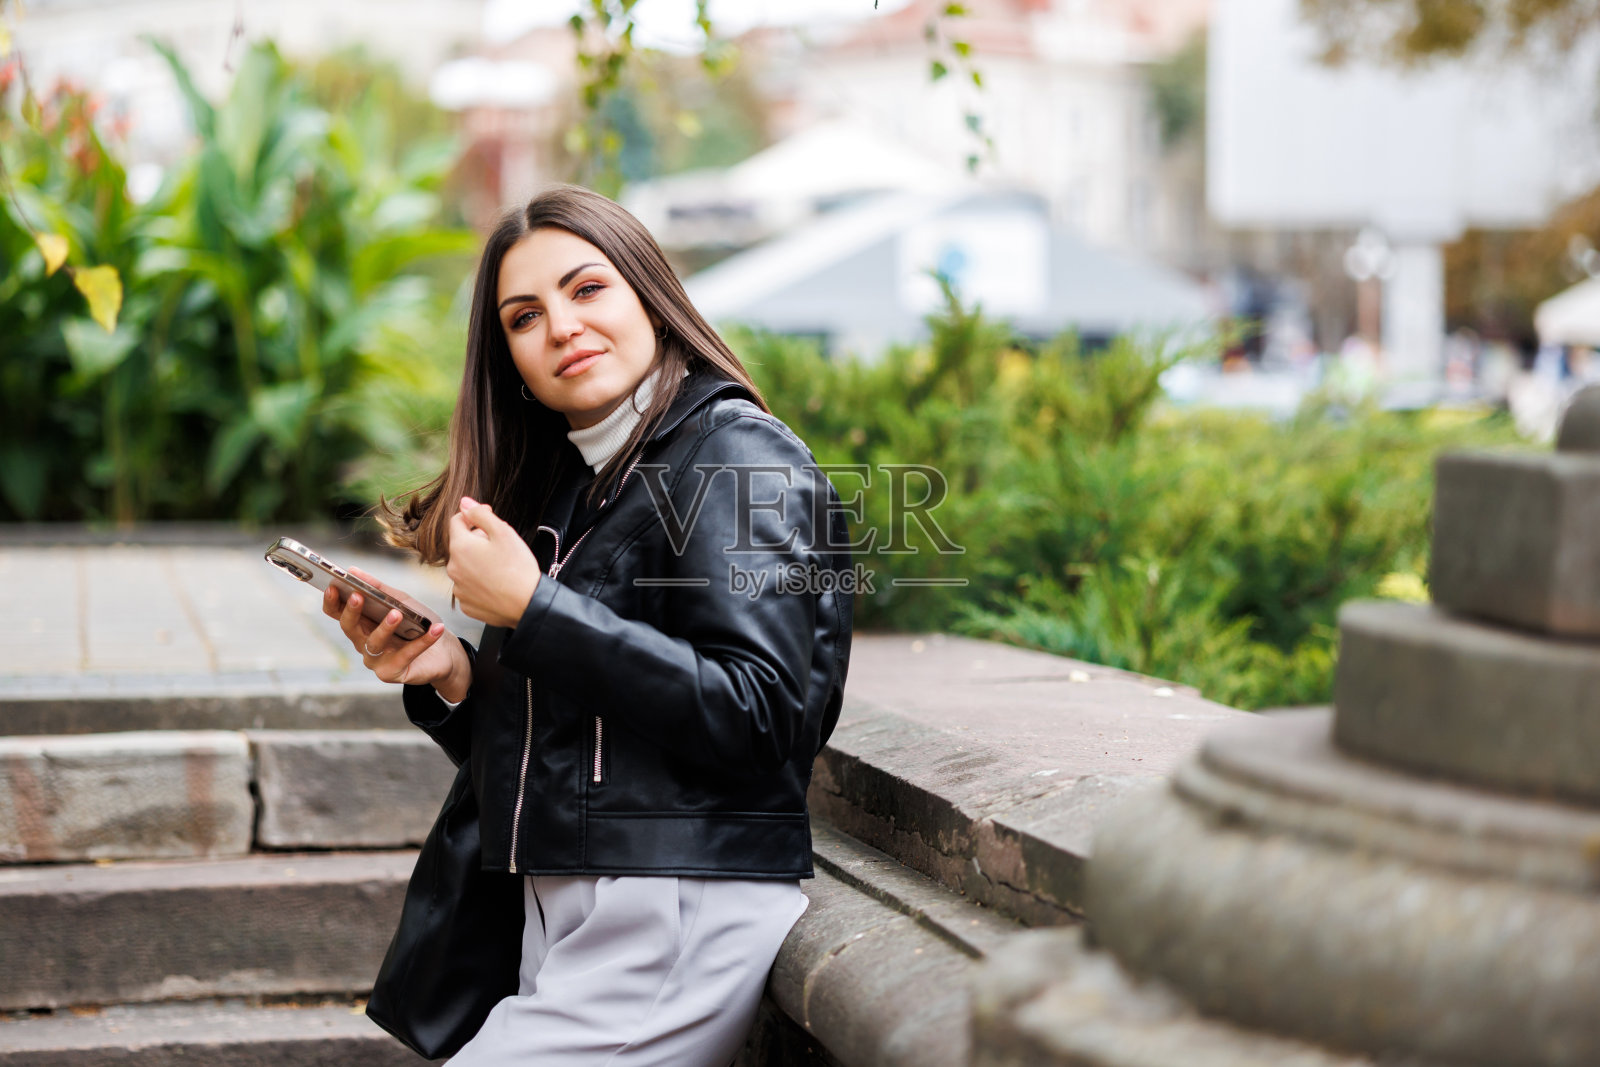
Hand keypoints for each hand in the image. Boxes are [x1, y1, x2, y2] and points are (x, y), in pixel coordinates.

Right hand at [323, 567, 470, 701]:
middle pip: (350, 628)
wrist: (443, 653)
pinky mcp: (393, 673)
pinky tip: (436, 629)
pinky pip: (406, 655)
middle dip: (352, 612)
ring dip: (386, 627)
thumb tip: (353, 570)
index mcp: (360, 623)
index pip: (337, 613)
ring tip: (397, 613)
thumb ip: (379, 589)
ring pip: (374, 642)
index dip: (332, 601)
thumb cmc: (417, 625)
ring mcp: (375, 660)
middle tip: (358, 596)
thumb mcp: (401, 602)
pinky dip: (423, 642)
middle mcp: (363, 643)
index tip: (332, 586)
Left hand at [446, 496, 540, 629]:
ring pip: (466, 567)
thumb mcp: (503, 532)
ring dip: (478, 563)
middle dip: (478, 541)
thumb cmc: (518, 568)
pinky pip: (470, 587)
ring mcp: (459, 588)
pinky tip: (497, 583)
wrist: (527, 604)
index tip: (489, 518)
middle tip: (501, 546)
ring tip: (501, 567)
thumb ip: (480, 514)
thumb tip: (464, 503)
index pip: (456, 521)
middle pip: (461, 545)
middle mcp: (453, 568)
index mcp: (460, 547)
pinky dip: (480, 583)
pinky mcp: (467, 604)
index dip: (473, 516)